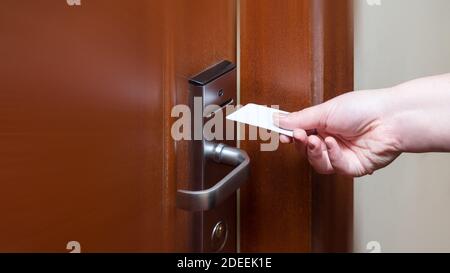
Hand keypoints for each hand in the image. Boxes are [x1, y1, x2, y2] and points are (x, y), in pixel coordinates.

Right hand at [274, 89, 401, 176]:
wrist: (390, 119)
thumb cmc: (363, 108)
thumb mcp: (325, 111)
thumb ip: (300, 119)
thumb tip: (278, 120)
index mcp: (325, 125)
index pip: (300, 132)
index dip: (289, 134)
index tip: (278, 133)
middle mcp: (332, 141)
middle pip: (305, 151)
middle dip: (299, 144)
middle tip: (296, 136)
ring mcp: (342, 155)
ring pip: (317, 163)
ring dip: (314, 152)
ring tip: (316, 141)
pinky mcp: (352, 167)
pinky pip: (334, 167)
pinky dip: (331, 155)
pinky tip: (334, 144)